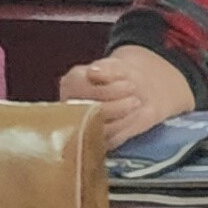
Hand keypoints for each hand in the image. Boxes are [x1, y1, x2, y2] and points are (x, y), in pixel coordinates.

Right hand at [56, 44, 194, 144]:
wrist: (135, 91)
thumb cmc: (123, 76)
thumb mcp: (119, 67)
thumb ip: (107, 68)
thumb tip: (92, 71)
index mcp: (71, 82)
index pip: (83, 89)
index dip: (108, 90)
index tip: (131, 85)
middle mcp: (71, 104)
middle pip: (89, 111)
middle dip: (116, 106)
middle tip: (136, 100)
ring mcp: (81, 123)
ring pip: (98, 128)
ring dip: (121, 119)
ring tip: (136, 106)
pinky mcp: (96, 138)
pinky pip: (108, 140)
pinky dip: (123, 130)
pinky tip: (134, 118)